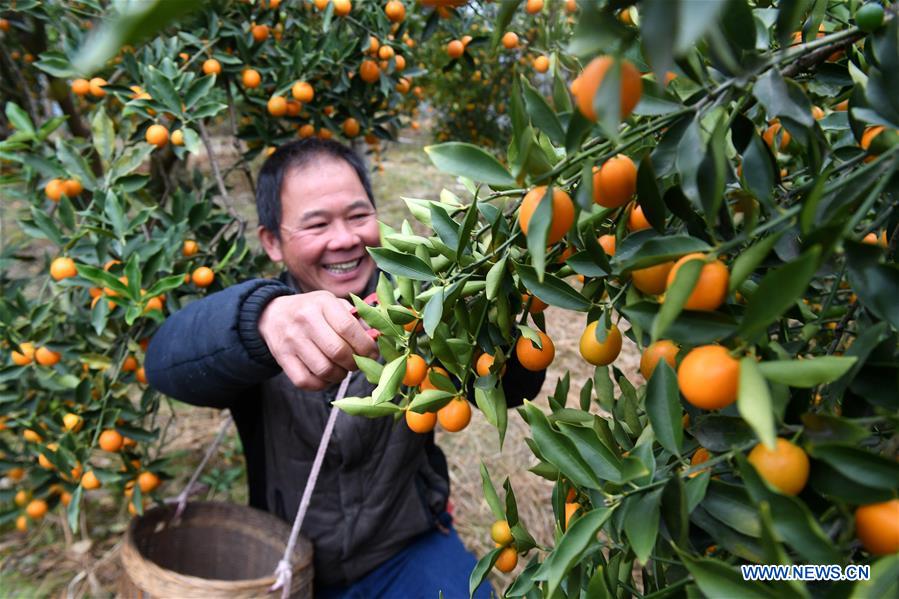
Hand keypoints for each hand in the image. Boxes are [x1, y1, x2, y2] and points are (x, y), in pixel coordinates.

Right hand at [258, 291, 378, 389]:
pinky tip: (326, 377)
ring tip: (341, 369)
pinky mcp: (282, 357)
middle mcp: (305, 320)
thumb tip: (376, 338)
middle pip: (338, 352)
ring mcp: (292, 340)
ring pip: (323, 370)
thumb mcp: (333, 303)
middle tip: (357, 363)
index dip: (365, 345)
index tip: (372, 353)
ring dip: (339, 375)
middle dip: (354, 363)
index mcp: (323, 303)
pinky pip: (305, 381)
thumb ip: (355, 318)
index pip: (348, 328)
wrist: (273, 314)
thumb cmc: (312, 310)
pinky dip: (321, 384)